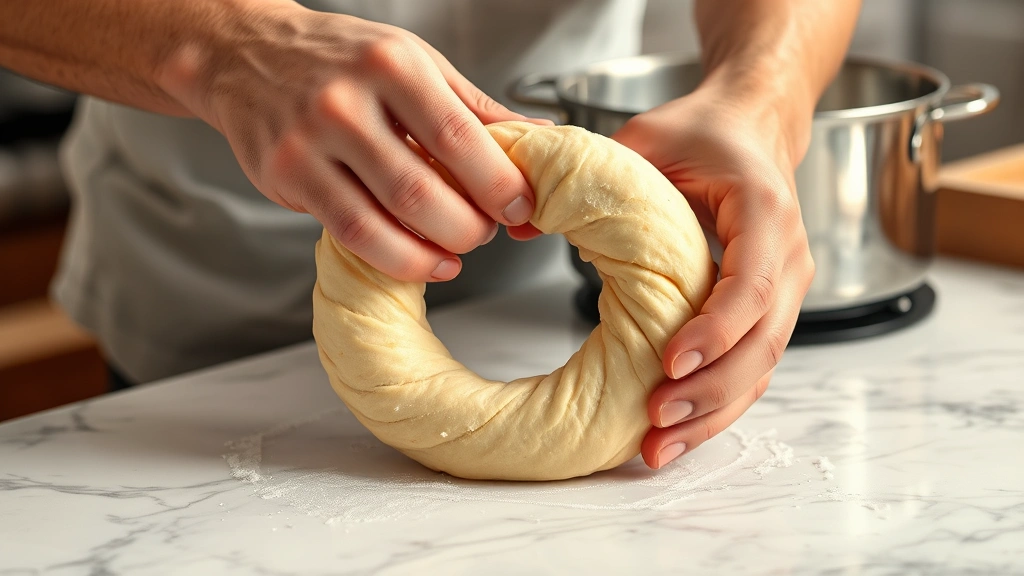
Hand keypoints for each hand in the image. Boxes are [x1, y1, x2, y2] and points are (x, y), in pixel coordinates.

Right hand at [157, 3, 542, 281]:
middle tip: (486, 230)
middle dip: (469, 226)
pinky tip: (420, 260)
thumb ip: (474, 108)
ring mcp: (308, 141)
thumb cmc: (340, 58)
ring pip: (384, 221)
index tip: (521, 207)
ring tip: (456, 252)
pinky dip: (395, 258)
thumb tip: (537, 139)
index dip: (499, 184)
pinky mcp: (284, 176)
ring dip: (433, 251)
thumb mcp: (415, 62)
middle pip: (423, 190)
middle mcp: (346, 101)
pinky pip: (350, 233)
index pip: (460, 137)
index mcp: (392, 65)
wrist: (247, 53)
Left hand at [611, 82, 815, 468]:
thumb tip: (519, 223)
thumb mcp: (646, 138)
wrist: (750, 130)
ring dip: (713, 412)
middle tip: (657, 422)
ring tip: (659, 446)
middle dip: (711, 390)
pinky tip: (675, 432)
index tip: (670, 361)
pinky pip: (749, 370)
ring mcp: (784, 290)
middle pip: (763, 342)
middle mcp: (786, 256)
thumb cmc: (702, 133)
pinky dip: (716, 406)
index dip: (715, 329)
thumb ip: (592, 172)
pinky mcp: (767, 313)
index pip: (751, 283)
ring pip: (761, 368)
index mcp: (762, 210)